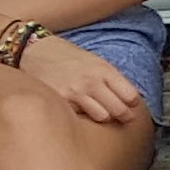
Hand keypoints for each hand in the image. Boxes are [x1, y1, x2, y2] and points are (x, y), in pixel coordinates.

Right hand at [23, 33, 149, 124]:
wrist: (36, 51)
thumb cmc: (68, 57)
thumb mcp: (95, 62)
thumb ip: (111, 80)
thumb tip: (130, 100)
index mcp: (105, 70)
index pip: (131, 96)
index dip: (133, 105)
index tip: (131, 107)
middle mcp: (92, 82)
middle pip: (120, 110)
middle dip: (123, 116)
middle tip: (120, 118)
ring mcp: (76, 93)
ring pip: (102, 117)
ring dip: (102, 118)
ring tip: (97, 114)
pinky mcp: (61, 102)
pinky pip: (80, 118)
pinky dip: (82, 118)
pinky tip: (79, 112)